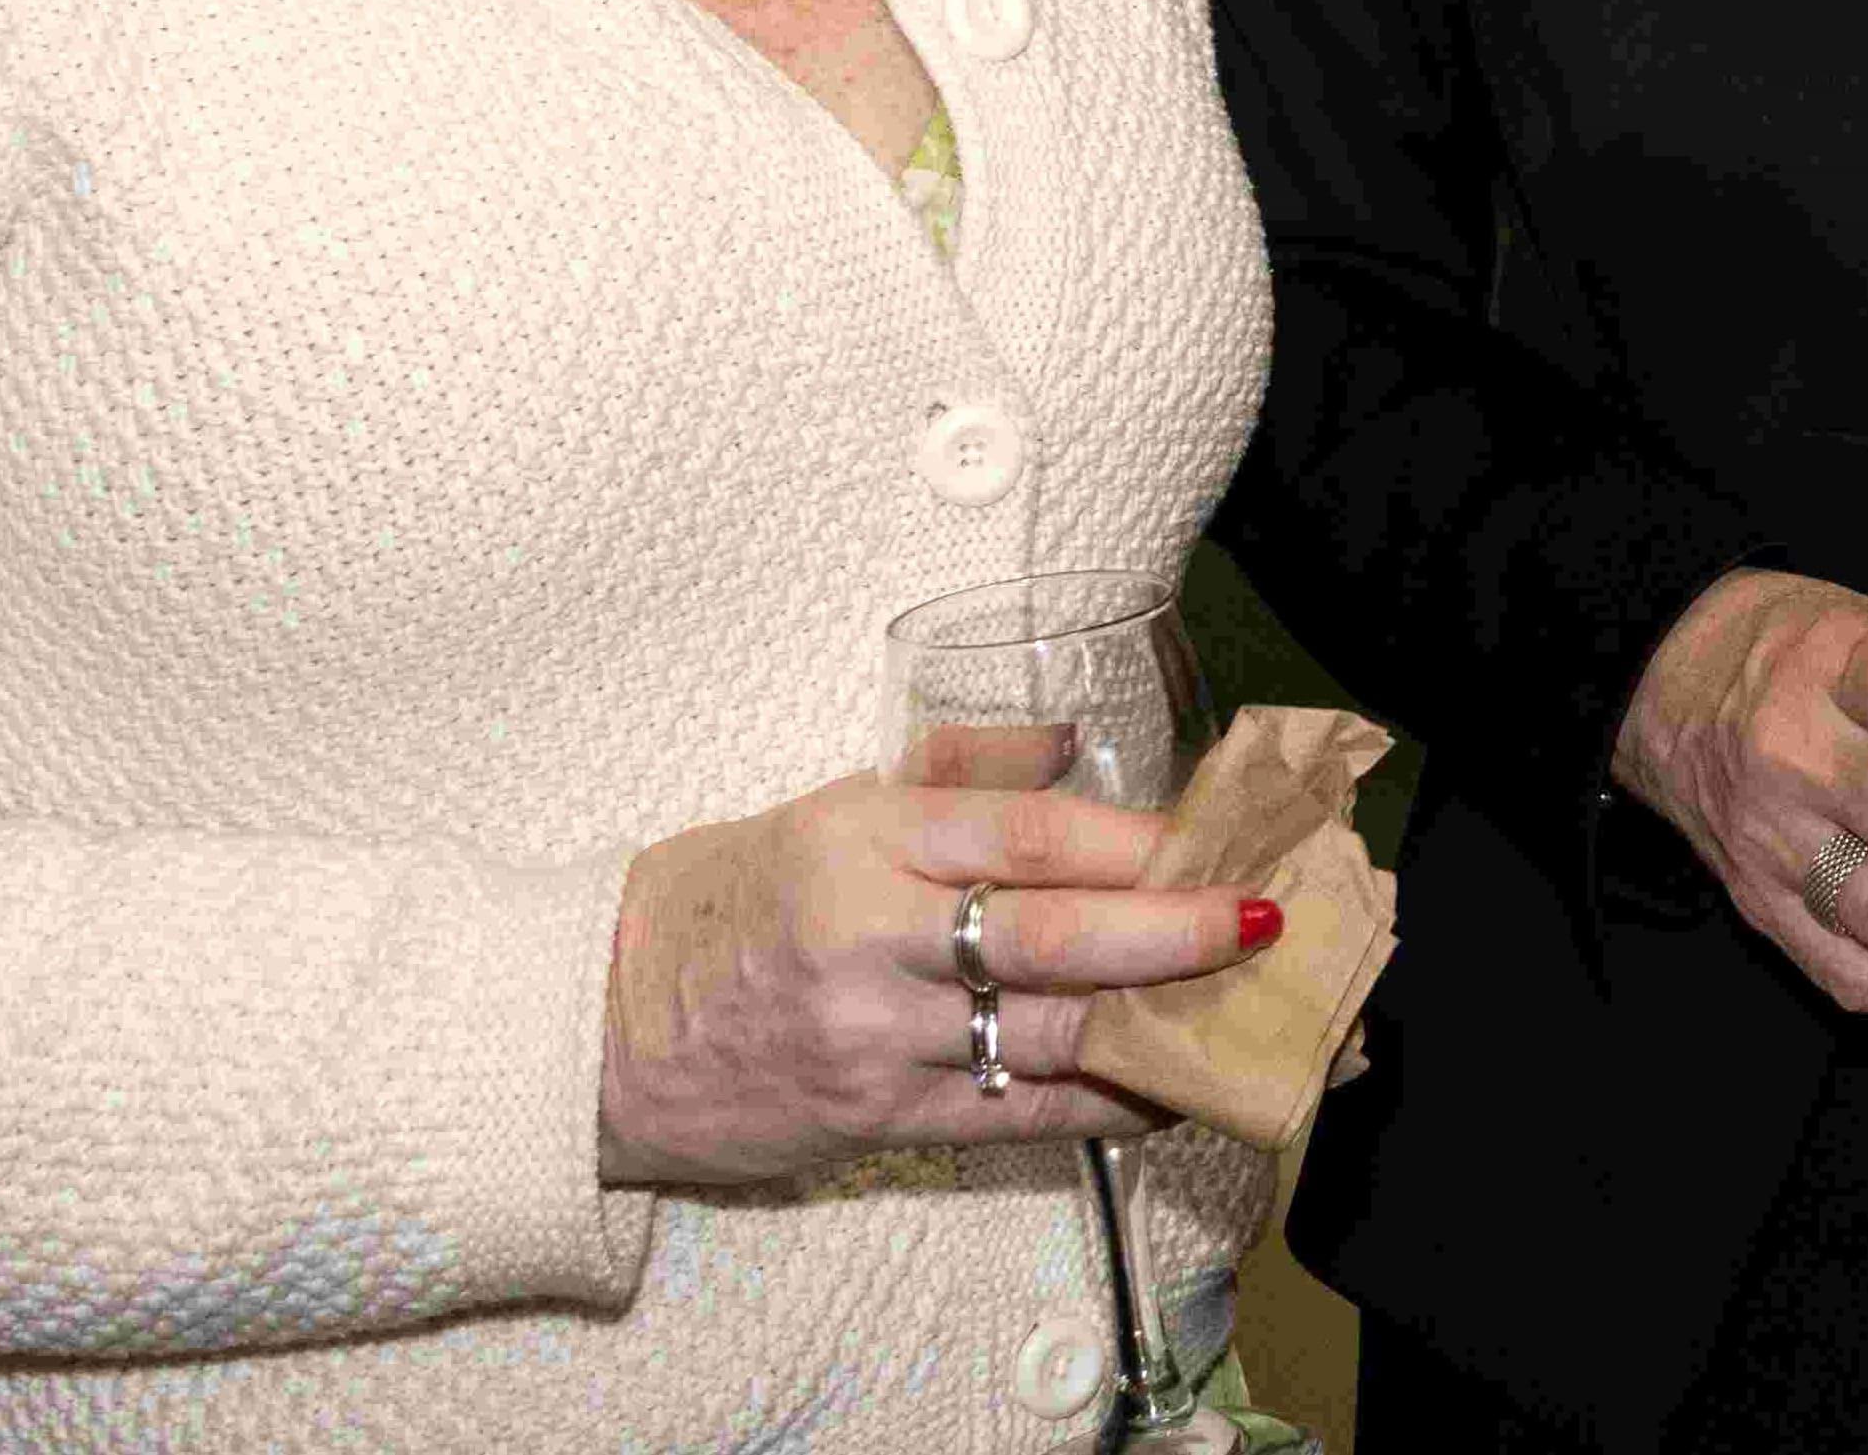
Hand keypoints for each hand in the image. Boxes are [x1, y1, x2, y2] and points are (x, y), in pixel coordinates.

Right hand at [594, 724, 1283, 1184]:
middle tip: (1265, 924)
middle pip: (1055, 939)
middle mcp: (873, 938)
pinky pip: (1017, 1116)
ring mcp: (875, 1040)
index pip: (1028, 835)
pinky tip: (1172, 1087)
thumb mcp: (832, 805)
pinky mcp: (876, 1123)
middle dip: (1177, 936)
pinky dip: (1105, 1104)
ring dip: (1162, 1025)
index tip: (1217, 842)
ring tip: (1248, 1007)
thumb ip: (958, 772)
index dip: (1137, 842)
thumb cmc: (730, 899)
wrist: (602, 1023)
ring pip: (1049, 1035)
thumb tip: (1074, 744)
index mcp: (865, 838)